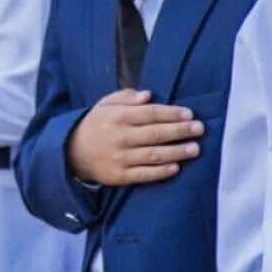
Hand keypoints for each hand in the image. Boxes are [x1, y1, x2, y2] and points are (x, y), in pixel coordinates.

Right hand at [66, 89, 203, 185]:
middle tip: (200, 129)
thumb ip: (127, 97)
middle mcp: (120, 137)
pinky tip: (175, 167)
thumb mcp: (105, 104)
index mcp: (118, 116)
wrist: (71, 151)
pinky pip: (143, 174)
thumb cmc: (95, 124)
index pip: (151, 113)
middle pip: (156, 134)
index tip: (190, 114)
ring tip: (195, 149)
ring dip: (176, 152)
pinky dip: (160, 171)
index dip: (172, 114)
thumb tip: (149, 95)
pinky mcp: (119, 176)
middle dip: (180, 131)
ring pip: (153, 155)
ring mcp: (120, 158)